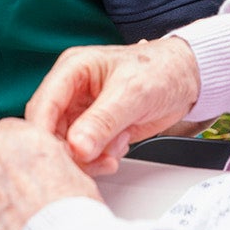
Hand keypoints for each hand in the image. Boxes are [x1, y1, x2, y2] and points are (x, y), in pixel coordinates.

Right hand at [25, 37, 200, 174]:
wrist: (186, 78)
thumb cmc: (161, 70)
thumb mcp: (132, 93)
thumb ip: (103, 120)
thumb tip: (77, 146)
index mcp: (73, 68)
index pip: (44, 103)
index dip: (43, 132)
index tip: (56, 155)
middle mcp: (72, 90)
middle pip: (51, 130)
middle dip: (70, 150)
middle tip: (93, 161)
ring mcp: (83, 111)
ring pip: (67, 146)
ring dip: (88, 158)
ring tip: (112, 155)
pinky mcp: (95, 129)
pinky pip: (85, 153)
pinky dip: (100, 159)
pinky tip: (118, 149)